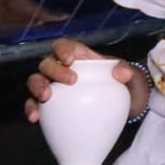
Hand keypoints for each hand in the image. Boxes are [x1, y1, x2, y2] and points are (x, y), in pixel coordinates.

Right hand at [25, 38, 146, 122]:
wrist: (125, 110)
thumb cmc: (126, 87)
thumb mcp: (133, 79)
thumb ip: (129, 72)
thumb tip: (121, 72)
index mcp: (81, 57)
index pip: (64, 46)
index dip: (63, 49)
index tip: (70, 60)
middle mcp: (64, 69)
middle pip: (48, 63)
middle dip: (53, 70)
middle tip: (69, 82)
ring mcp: (55, 87)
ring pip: (37, 80)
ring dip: (37, 87)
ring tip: (44, 98)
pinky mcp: (51, 106)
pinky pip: (35, 104)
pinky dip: (31, 108)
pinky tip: (34, 118)